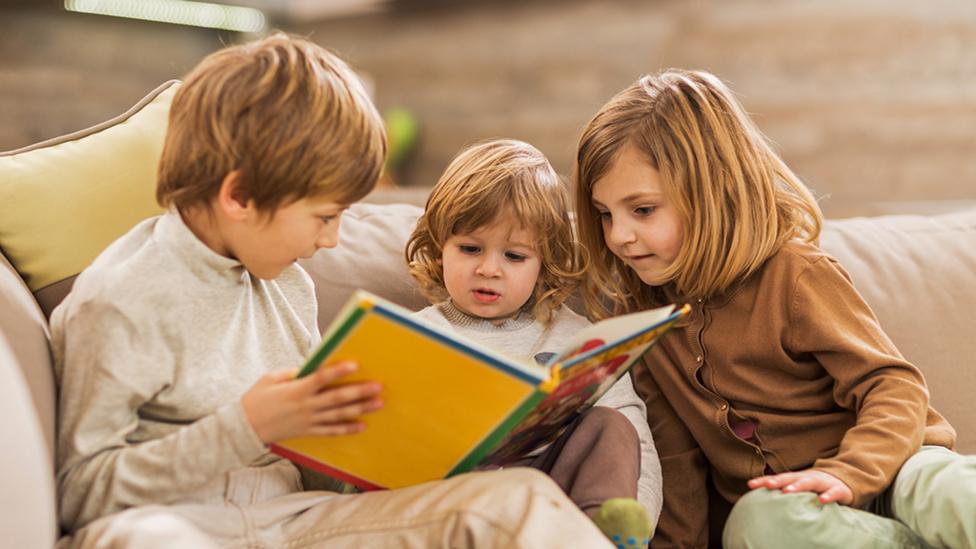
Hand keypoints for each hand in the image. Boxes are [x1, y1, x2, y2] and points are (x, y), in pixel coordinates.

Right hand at [241, 361, 382, 443]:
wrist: (244, 428)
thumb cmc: (256, 399)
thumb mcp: (270, 379)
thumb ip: (293, 373)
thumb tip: (313, 368)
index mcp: (296, 390)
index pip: (321, 378)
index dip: (338, 371)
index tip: (355, 365)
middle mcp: (305, 406)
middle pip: (337, 398)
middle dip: (359, 392)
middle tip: (378, 387)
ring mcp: (308, 421)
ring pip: (339, 415)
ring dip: (360, 409)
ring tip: (378, 404)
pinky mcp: (307, 432)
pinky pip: (331, 431)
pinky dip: (347, 429)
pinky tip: (362, 426)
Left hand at [747, 469, 852, 504]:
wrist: (843, 480)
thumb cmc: (815, 487)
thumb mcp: (799, 488)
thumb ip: (785, 492)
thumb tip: (762, 502)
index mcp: (796, 478)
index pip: (777, 478)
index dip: (764, 481)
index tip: (750, 485)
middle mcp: (806, 478)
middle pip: (790, 477)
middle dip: (778, 481)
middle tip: (767, 485)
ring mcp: (822, 482)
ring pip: (809, 482)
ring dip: (798, 486)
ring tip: (787, 491)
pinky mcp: (837, 489)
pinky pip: (832, 492)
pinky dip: (827, 496)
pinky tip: (821, 501)